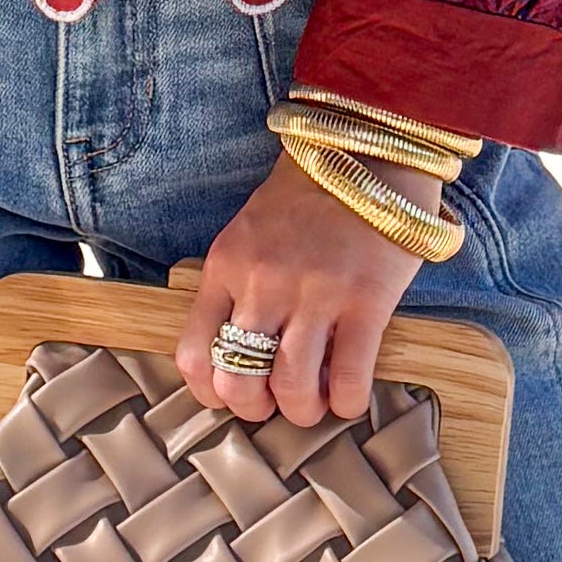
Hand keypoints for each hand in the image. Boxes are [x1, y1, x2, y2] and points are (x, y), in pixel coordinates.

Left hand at [178, 153, 426, 425]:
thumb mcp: (248, 232)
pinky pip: (349, 378)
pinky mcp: (367, 301)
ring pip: (292, 388)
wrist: (368, 149)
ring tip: (315, 405)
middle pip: (238, 381)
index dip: (210, 393)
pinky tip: (350, 398)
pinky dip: (348, 402)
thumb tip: (239, 350)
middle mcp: (262, 283)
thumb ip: (236, 284)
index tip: (230, 397)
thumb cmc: (309, 195)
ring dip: (303, 411)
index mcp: (226, 267)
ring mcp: (315, 293)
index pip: (193, 355)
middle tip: (274, 405)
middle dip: (255, 409)